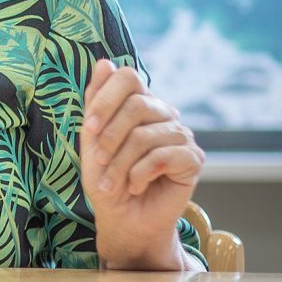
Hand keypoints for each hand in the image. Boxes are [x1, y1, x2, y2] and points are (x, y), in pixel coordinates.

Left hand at [78, 59, 204, 269]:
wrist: (123, 218)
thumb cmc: (106, 179)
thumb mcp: (91, 140)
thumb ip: (96, 103)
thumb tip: (104, 62)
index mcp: (139, 104)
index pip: (128, 77)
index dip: (106, 98)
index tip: (88, 127)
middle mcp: (163, 114)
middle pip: (136, 105)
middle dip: (109, 138)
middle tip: (98, 163)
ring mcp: (181, 135)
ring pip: (145, 136)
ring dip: (120, 164)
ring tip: (112, 184)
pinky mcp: (193, 159)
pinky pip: (162, 156)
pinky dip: (139, 174)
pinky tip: (135, 186)